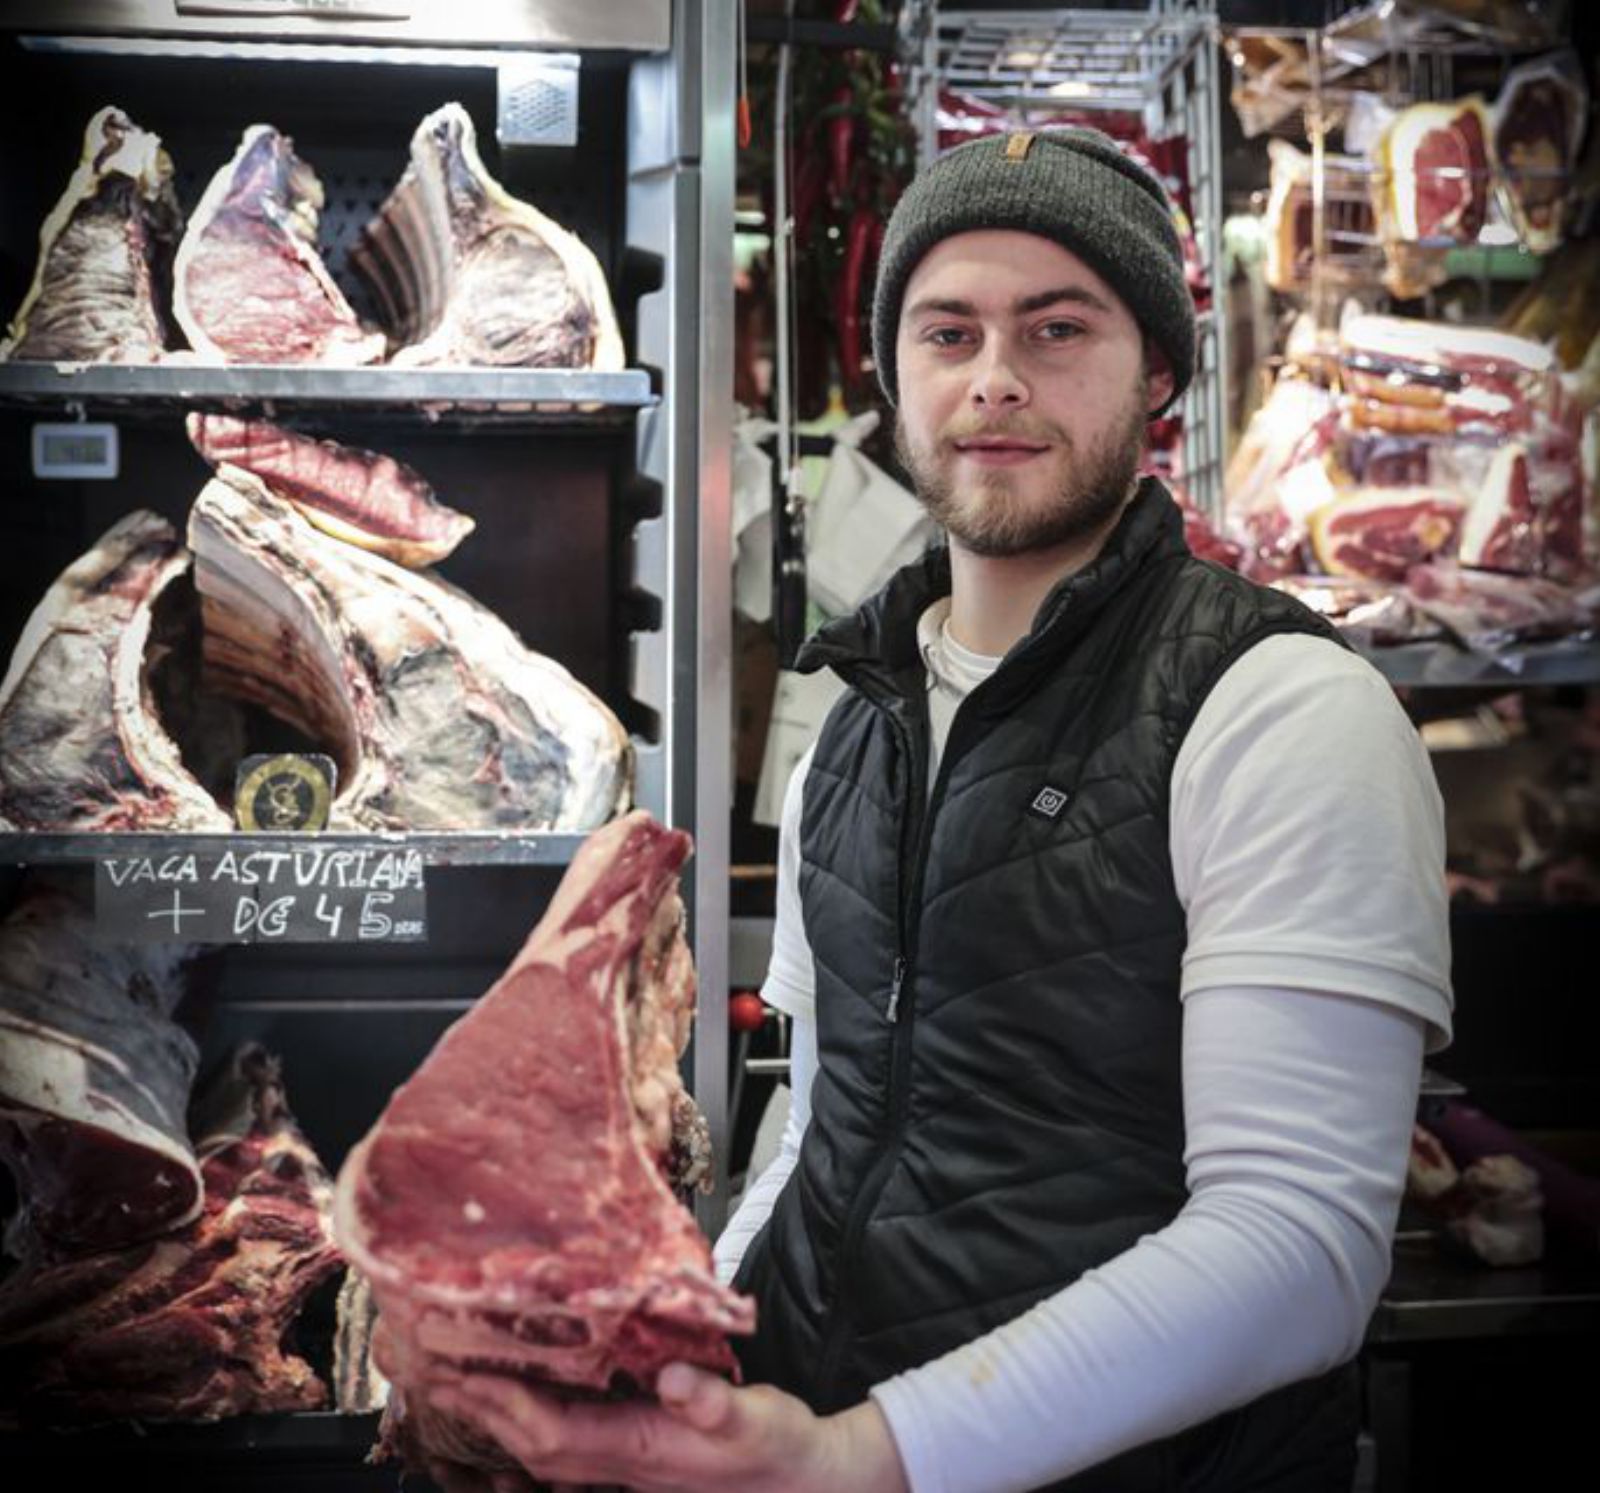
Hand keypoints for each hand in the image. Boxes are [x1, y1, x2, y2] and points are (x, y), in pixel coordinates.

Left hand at [418, 1361, 909, 1492]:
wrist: (809, 1486)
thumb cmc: (781, 1449)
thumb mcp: (757, 1418)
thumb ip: (713, 1400)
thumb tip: (673, 1380)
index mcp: (644, 1451)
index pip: (553, 1432)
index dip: (503, 1405)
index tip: (461, 1373)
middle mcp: (625, 1467)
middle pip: (534, 1446)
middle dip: (483, 1411)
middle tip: (437, 1370)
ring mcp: (630, 1471)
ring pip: (545, 1455)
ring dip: (501, 1421)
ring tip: (465, 1386)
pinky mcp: (641, 1463)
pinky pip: (569, 1453)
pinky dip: (536, 1430)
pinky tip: (523, 1413)